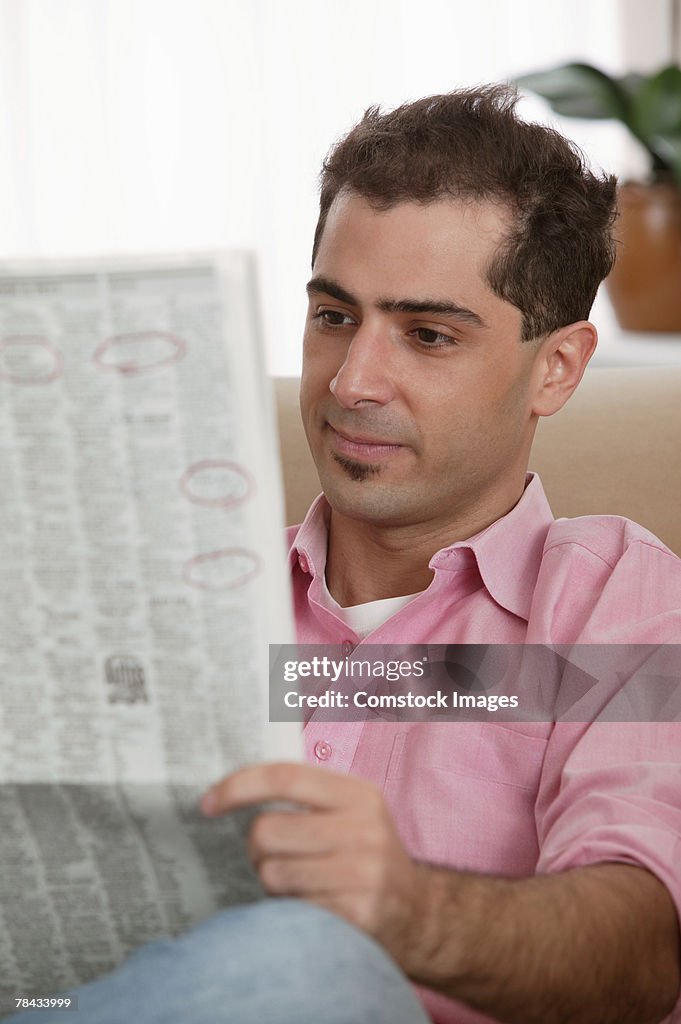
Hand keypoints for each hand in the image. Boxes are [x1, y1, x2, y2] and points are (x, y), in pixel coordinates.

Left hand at [200, 761, 426, 968]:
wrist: (418, 912)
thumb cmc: (365, 854)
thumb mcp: (350, 811)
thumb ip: (304, 794)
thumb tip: (230, 787)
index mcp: (358, 794)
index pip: (285, 777)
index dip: (238, 787)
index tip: (208, 803)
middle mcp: (363, 830)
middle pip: (267, 831)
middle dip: (257, 848)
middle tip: (276, 856)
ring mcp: (362, 874)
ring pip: (271, 873)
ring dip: (273, 882)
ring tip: (302, 883)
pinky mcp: (356, 915)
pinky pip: (289, 910)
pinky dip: (290, 911)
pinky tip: (315, 905)